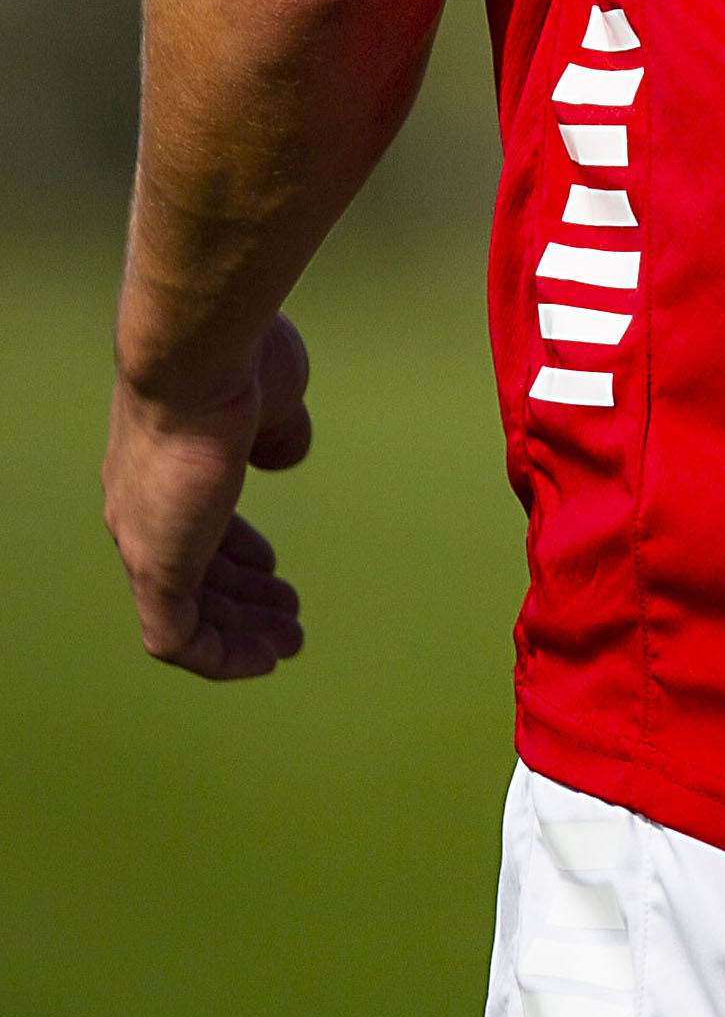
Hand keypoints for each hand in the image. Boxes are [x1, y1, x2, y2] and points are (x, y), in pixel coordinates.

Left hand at [102, 316, 314, 679]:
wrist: (196, 356)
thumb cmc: (234, 363)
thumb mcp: (274, 397)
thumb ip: (278, 431)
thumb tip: (286, 455)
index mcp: (164, 466)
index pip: (195, 524)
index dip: (236, 551)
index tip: (273, 564)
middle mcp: (142, 508)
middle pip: (193, 571)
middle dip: (243, 598)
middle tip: (289, 614)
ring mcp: (144, 540)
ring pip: (188, 610)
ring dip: (240, 631)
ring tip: (289, 640)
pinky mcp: (153, 569)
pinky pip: (176, 637)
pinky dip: (220, 655)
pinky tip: (263, 660)